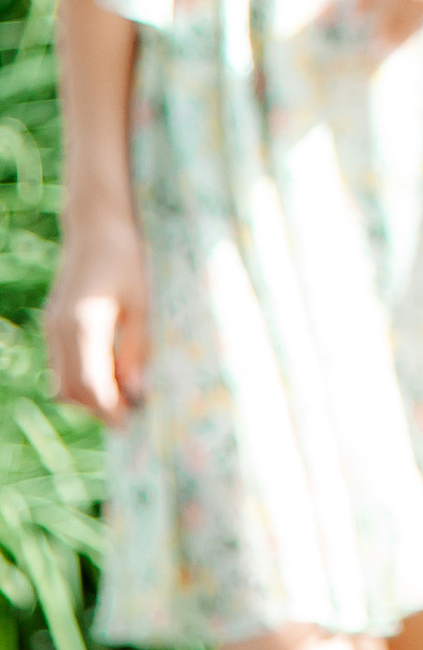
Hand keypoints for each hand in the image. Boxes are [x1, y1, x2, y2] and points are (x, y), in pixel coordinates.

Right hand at [45, 213, 151, 422]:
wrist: (96, 226)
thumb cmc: (127, 258)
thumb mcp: (142, 302)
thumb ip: (137, 348)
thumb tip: (135, 391)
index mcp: (84, 324)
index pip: (90, 385)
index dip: (109, 410)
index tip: (133, 423)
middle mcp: (60, 330)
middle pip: (72, 390)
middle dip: (99, 409)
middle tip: (132, 414)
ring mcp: (52, 328)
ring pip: (62, 382)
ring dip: (89, 396)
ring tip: (125, 395)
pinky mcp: (54, 325)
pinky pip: (61, 365)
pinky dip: (82, 378)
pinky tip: (110, 373)